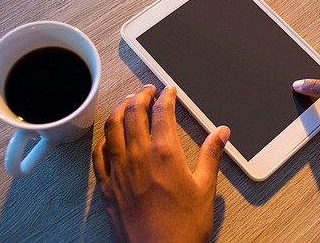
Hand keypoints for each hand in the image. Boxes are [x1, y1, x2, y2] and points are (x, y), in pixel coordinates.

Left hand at [92, 85, 229, 242]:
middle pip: (134, 112)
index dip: (166, 96)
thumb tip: (221, 133)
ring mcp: (119, 170)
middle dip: (141, 95)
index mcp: (164, 154)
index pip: (162, 112)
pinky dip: (104, 138)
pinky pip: (99, 154)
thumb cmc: (183, 227)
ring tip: (127, 103)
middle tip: (147, 90)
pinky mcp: (107, 186)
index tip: (169, 91)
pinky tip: (109, 136)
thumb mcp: (205, 188)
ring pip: (113, 127)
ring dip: (120, 109)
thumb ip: (211, 155)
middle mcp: (138, 156)